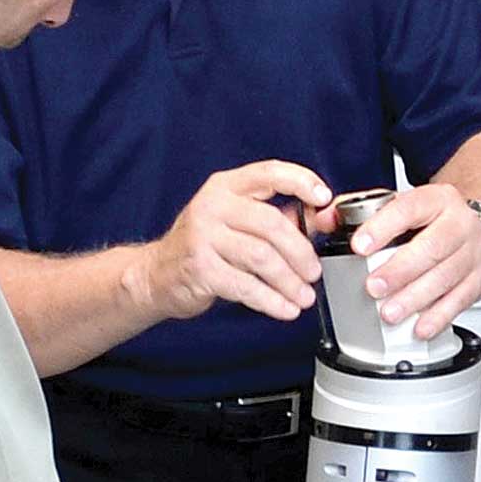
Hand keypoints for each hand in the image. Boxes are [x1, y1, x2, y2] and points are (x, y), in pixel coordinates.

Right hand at [130, 161, 331, 322]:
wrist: (156, 274)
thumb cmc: (203, 246)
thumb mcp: (236, 222)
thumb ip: (277, 217)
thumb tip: (319, 218)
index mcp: (225, 187)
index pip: (269, 173)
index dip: (301, 181)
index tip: (324, 197)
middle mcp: (212, 206)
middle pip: (271, 224)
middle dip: (300, 252)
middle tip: (313, 272)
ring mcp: (203, 237)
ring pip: (262, 258)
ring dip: (289, 281)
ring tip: (303, 296)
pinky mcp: (201, 269)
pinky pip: (246, 286)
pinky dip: (271, 301)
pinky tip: (284, 309)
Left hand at [348, 183, 480, 338]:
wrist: (477, 226)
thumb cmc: (432, 218)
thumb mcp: (399, 203)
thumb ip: (357, 209)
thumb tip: (325, 219)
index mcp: (436, 200)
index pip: (408, 209)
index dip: (383, 227)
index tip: (359, 246)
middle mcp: (459, 224)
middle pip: (432, 247)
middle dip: (400, 271)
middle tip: (373, 287)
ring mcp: (473, 252)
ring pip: (446, 276)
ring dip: (415, 298)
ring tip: (389, 313)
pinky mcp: (480, 279)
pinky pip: (461, 300)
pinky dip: (439, 316)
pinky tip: (420, 327)